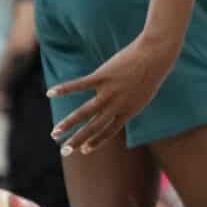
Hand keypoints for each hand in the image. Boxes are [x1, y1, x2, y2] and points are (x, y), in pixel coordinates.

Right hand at [47, 31, 176, 152]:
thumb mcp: (143, 94)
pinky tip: (50, 93)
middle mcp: (118, 105)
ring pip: (84, 112)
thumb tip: (118, 106)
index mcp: (129, 111)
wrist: (156, 55)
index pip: (110, 131)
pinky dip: (64, 89)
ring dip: (68, 124)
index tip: (84, 150)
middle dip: (78, 140)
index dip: (97, 141)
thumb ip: (129, 103)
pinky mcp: (102, 76)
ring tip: (54, 133)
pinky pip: (79, 85)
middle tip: (64, 151)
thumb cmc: (151, 73)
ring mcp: (109, 91)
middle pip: (94, 127)